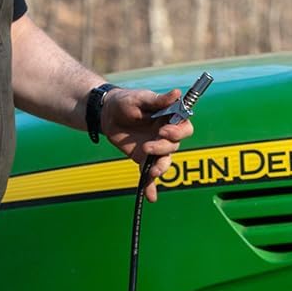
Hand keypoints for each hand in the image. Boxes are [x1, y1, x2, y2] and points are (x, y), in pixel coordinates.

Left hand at [100, 86, 193, 200]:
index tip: (163, 131)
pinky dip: (150, 186)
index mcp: (170, 119)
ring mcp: (156, 148)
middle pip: (174, 147)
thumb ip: (158, 100)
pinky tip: (150, 197)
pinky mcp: (143, 159)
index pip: (184, 128)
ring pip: (165, 162)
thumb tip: (177, 93)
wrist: (106, 113)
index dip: (177, 132)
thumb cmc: (126, 101)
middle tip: (147, 147)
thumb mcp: (140, 98)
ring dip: (160, 168)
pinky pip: (149, 174)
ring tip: (151, 171)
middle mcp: (166, 135)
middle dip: (163, 149)